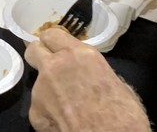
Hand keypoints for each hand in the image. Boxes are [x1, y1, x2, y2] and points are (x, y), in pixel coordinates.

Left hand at [26, 28, 149, 131]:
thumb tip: (93, 78)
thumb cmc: (123, 116)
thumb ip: (95, 73)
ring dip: (48, 89)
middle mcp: (55, 66)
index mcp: (78, 55)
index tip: (58, 49)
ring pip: (37, 81)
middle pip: (34, 50)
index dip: (53, 42)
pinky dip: (47, 112)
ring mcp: (40, 88)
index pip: (52, 34)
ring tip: (66, 106)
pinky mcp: (34, 112)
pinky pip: (38, 106)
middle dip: (40, 57)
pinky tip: (63, 121)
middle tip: (52, 69)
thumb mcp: (116, 84)